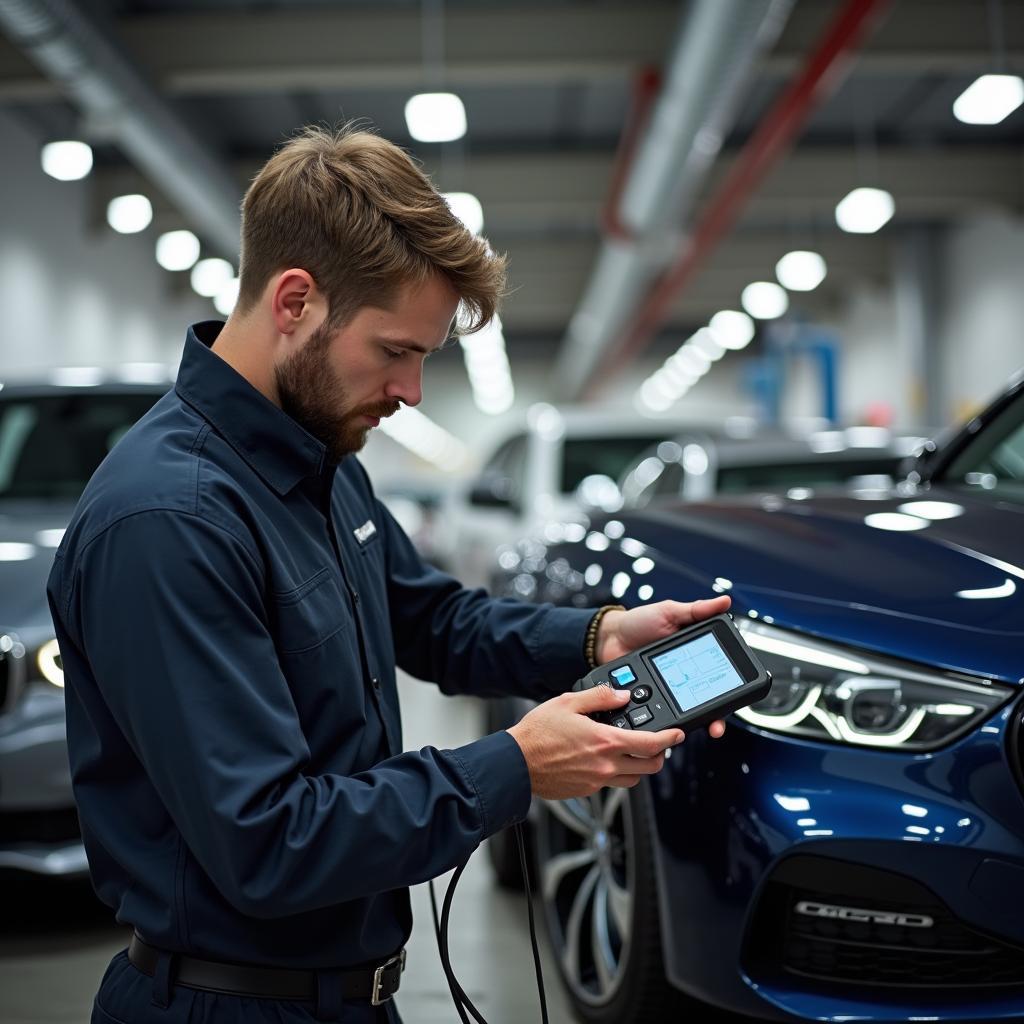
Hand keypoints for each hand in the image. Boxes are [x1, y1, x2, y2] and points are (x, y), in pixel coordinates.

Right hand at [507, 684, 684, 800]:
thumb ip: (600, 697)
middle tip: (657, 745)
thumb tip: (622, 695)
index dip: (670, 739)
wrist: (516, 763)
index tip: (678, 734)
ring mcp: (596, 780)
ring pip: (632, 779)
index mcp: (605, 741)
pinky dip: (614, 773)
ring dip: (637, 767)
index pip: (650, 744)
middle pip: (648, 767)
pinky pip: (610, 784)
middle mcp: (605, 765)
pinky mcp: (586, 790)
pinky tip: (602, 760)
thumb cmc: (537, 733)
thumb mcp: (568, 702)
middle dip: (658, 755)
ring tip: (630, 752)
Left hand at [596, 595, 730, 738]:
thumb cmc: (638, 622)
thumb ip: (696, 611)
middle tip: (716, 726)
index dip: (729, 688)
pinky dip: (666, 721)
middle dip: (715, 717)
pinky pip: (662, 712)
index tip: (736, 696)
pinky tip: (667, 725)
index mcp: (695, 652)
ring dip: (693, 722)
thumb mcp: (669, 612)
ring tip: (694, 728)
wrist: (608, 638)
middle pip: (708, 699)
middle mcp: (686, 673)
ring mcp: (669, 688)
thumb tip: (725, 602)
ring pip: (687, 710)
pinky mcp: (651, 698)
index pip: (719, 673)